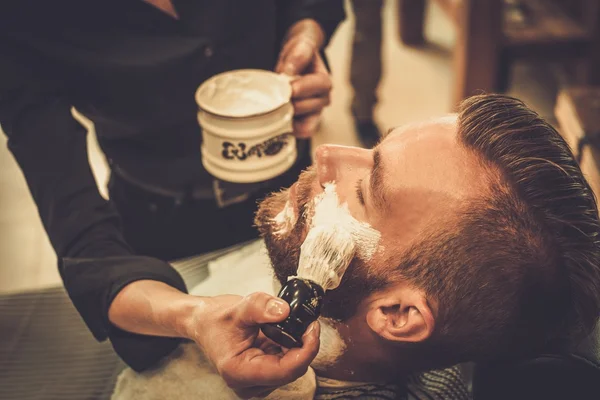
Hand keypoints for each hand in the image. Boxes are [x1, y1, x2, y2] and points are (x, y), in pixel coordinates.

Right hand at [185, 292, 320, 398]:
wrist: (205, 323)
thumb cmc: (216, 320)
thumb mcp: (237, 308)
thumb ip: (260, 307)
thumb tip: (285, 311)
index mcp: (239, 372)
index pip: (285, 371)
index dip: (305, 351)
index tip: (313, 329)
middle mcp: (249, 384)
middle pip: (292, 370)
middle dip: (304, 346)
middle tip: (308, 322)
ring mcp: (257, 382)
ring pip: (292, 367)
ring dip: (297, 346)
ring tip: (289, 325)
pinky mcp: (264, 375)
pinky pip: (287, 363)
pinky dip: (291, 346)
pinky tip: (283, 334)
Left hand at [276, 29, 331, 137]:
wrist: (297, 59)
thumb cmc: (301, 52)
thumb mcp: (302, 45)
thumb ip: (299, 55)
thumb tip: (290, 71)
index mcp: (323, 80)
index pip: (320, 86)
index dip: (305, 88)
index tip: (290, 88)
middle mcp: (322, 98)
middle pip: (313, 106)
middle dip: (295, 104)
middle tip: (278, 102)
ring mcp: (314, 111)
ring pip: (309, 122)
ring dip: (293, 120)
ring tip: (277, 116)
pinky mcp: (304, 120)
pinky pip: (302, 131)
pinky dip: (292, 131)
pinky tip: (279, 128)